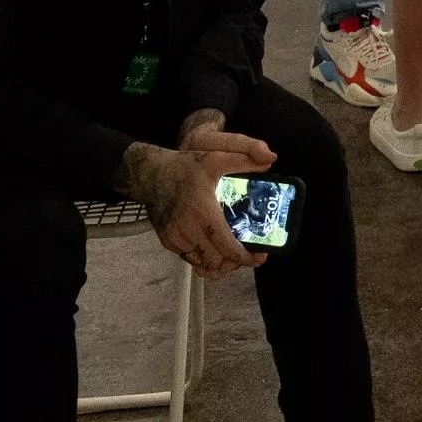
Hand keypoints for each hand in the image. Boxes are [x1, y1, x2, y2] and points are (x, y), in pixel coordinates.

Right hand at [123, 127, 273, 276]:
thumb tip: (270, 160)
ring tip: (232, 254)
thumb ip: (245, 158)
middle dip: (234, 263)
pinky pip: (189, 257)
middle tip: (247, 255)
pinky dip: (203, 257)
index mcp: (204, 213)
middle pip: (216, 261)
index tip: (259, 257)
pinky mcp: (167, 241)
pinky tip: (213, 247)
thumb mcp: (216, 157)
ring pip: (201, 263)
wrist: (151, 174)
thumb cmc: (184, 167)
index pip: (227, 247)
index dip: (245, 258)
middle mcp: (188, 230)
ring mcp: (175, 238)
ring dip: (218, 262)